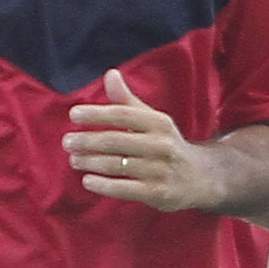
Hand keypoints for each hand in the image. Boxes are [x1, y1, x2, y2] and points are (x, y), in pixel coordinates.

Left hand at [65, 71, 210, 209]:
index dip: (97, 113)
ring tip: (74, 159)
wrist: (201, 178)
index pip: (123, 114)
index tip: (74, 114)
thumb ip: (127, 101)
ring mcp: (160, 170)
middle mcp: (162, 145)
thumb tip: (110, 74)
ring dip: (91, 162)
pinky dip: (103, 185)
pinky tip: (87, 181)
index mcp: (159, 123)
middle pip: (116, 141)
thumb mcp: (152, 121)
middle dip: (88, 141)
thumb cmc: (166, 145)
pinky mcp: (158, 193)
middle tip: (67, 141)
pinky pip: (125, 188)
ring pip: (117, 165)